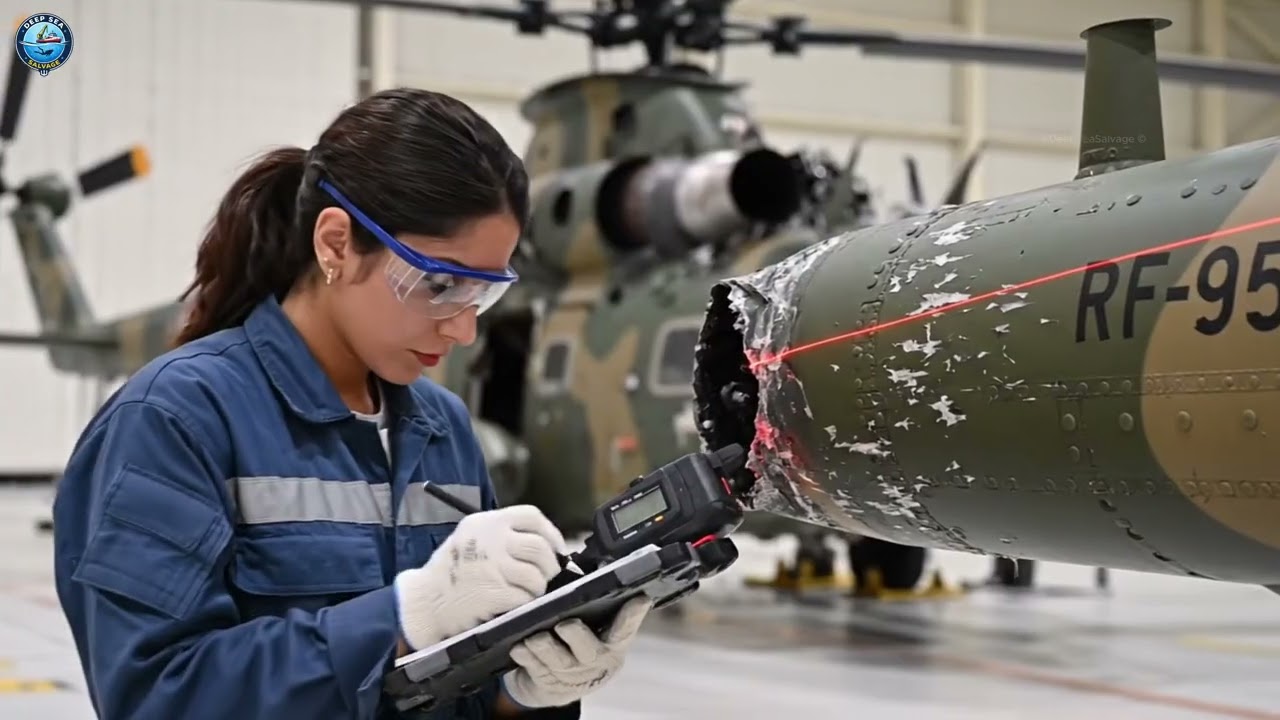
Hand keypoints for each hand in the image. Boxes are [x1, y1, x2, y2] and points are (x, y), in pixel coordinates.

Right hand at [393, 505, 566, 650]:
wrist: (424, 601)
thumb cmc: (450, 572)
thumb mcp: (471, 538)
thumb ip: (502, 534)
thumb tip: (545, 545)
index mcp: (486, 522)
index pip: (532, 517)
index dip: (551, 534)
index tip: (557, 548)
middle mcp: (491, 539)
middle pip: (540, 547)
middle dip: (550, 566)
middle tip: (546, 576)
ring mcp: (493, 566)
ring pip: (537, 576)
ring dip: (537, 588)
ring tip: (527, 593)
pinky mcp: (494, 592)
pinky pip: (526, 597)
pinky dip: (525, 603)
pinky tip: (515, 604)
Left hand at [500, 597, 651, 707]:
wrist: (561, 686)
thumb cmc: (578, 641)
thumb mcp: (594, 628)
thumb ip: (594, 607)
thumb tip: (586, 570)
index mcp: (614, 642)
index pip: (626, 627)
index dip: (633, 615)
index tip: (639, 599)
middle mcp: (598, 660)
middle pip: (589, 648)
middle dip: (576, 636)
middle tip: (565, 625)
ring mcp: (574, 676)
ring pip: (559, 662)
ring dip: (545, 648)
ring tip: (533, 637)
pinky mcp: (551, 686)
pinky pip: (538, 671)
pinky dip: (528, 659)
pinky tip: (519, 648)